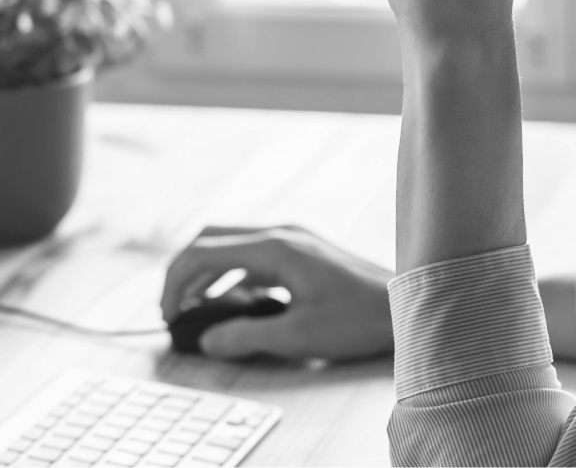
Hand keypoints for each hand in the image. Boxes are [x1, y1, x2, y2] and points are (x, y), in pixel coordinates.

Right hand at [159, 225, 393, 361]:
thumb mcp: (299, 336)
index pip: (203, 251)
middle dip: (184, 272)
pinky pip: (253, 257)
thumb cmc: (359, 318)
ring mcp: (292, 239)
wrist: (408, 304)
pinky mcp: (301, 251)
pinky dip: (233, 277)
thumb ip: (247, 337)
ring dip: (207, 274)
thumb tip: (207, 341)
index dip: (175, 281)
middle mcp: (280, 234)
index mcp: (274, 248)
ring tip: (194, 309)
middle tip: (171, 308)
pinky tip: (233, 306)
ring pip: (231, 246)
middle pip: (211, 239)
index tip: (167, 313)